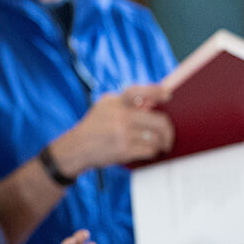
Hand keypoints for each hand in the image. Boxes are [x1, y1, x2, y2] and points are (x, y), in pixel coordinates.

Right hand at [52, 85, 173, 174]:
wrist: (75, 148)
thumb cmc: (94, 127)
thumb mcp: (104, 107)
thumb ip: (125, 103)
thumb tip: (153, 103)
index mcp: (115, 102)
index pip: (139, 91)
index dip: (157, 92)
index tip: (167, 96)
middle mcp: (119, 116)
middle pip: (159, 121)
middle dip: (168, 131)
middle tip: (168, 136)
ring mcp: (122, 133)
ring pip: (156, 138)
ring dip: (161, 144)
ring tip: (159, 146)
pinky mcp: (123, 150)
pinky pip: (149, 150)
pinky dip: (152, 152)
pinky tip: (148, 152)